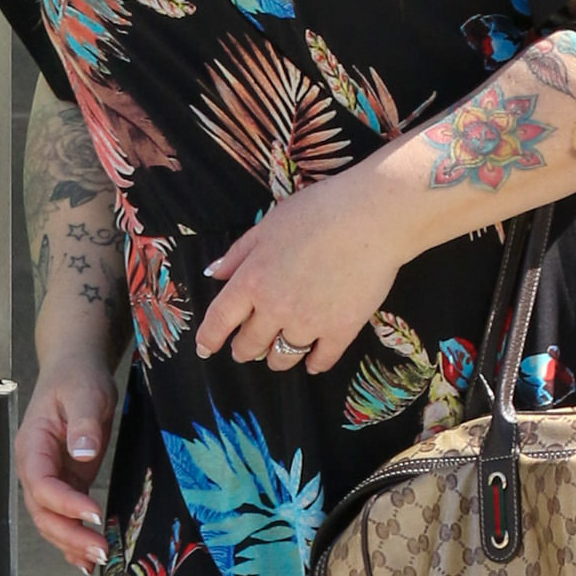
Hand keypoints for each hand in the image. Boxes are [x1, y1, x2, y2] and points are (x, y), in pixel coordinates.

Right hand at [18, 351, 117, 570]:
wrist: (74, 369)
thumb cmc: (76, 378)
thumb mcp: (85, 393)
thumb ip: (83, 423)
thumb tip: (83, 452)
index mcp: (33, 445)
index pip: (41, 484)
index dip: (65, 504)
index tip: (93, 514)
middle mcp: (35, 466)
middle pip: (42, 512)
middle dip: (69, 535)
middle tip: (100, 550)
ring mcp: (50, 476)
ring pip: (51, 520)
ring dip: (72, 543)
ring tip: (99, 558)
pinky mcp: (67, 481)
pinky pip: (65, 516)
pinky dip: (74, 538)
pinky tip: (88, 558)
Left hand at [195, 164, 412, 371]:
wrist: (371, 218)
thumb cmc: (318, 211)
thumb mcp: (268, 225)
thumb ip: (239, 253)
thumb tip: (213, 273)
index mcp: (251, 280)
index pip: (219, 320)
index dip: (208, 339)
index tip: (204, 349)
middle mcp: (274, 308)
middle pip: (249, 345)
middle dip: (244, 350)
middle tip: (246, 349)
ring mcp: (308, 323)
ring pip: (283, 358)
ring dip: (277, 359)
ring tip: (280, 354)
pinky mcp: (341, 331)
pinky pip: (321, 361)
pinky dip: (314, 364)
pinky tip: (313, 362)